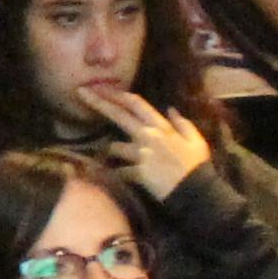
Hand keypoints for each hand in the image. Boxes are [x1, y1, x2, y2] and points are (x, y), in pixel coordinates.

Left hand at [69, 77, 212, 201]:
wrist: (196, 191)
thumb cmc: (196, 165)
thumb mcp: (195, 140)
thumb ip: (182, 123)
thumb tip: (171, 109)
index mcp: (161, 127)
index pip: (136, 103)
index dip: (117, 93)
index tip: (101, 87)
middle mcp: (148, 136)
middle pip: (118, 115)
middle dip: (98, 102)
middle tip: (80, 92)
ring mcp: (141, 154)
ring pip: (114, 146)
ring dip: (112, 151)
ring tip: (113, 157)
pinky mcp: (137, 172)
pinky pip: (119, 171)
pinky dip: (118, 174)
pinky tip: (117, 176)